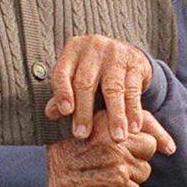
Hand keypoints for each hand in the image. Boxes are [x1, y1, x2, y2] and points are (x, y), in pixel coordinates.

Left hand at [45, 35, 160, 143]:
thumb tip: (51, 114)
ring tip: (117, 137)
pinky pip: (133, 90)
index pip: (62, 73)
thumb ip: (64, 95)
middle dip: (84, 112)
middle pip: (85, 83)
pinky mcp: (136, 62)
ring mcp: (116, 54)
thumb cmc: (95, 70)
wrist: (127, 55)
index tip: (65, 112)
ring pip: (113, 89)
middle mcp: (93, 48)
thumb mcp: (77, 77)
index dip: (63, 93)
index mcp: (72, 50)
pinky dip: (134, 111)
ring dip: (115, 116)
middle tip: (82, 135)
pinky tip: (134, 128)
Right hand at [46, 110, 160, 186]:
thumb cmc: (68, 156)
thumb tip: (146, 137)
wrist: (47, 176)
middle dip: (141, 157)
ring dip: (132, 177)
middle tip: (125, 163)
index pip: (145, 121)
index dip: (159, 134)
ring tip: (111, 176)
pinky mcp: (116, 180)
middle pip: (150, 146)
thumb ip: (114, 130)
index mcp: (108, 122)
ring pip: (144, 171)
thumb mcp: (91, 131)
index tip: (168, 146)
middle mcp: (115, 138)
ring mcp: (117, 159)